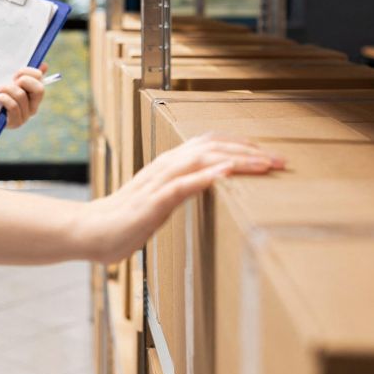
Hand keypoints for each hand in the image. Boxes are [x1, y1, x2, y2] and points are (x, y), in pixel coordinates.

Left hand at [0, 63, 47, 128]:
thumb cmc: (1, 96)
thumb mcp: (12, 84)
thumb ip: (27, 75)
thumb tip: (44, 65)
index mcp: (35, 95)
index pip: (40, 79)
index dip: (27, 72)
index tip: (15, 75)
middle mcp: (33, 106)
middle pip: (39, 89)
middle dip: (23, 81)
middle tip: (11, 82)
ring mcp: (25, 116)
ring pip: (21, 95)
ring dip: (8, 89)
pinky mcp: (16, 123)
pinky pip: (13, 106)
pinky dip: (4, 98)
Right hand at [78, 133, 285, 263]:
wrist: (92, 231)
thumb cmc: (125, 220)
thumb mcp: (161, 201)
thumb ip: (182, 189)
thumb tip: (209, 187)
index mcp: (169, 164)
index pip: (209, 143)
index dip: (240, 144)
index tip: (268, 155)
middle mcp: (166, 166)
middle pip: (212, 146)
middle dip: (249, 150)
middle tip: (281, 161)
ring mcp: (159, 181)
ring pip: (202, 160)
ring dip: (237, 159)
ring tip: (264, 164)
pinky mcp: (152, 201)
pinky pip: (182, 185)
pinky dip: (206, 177)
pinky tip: (226, 174)